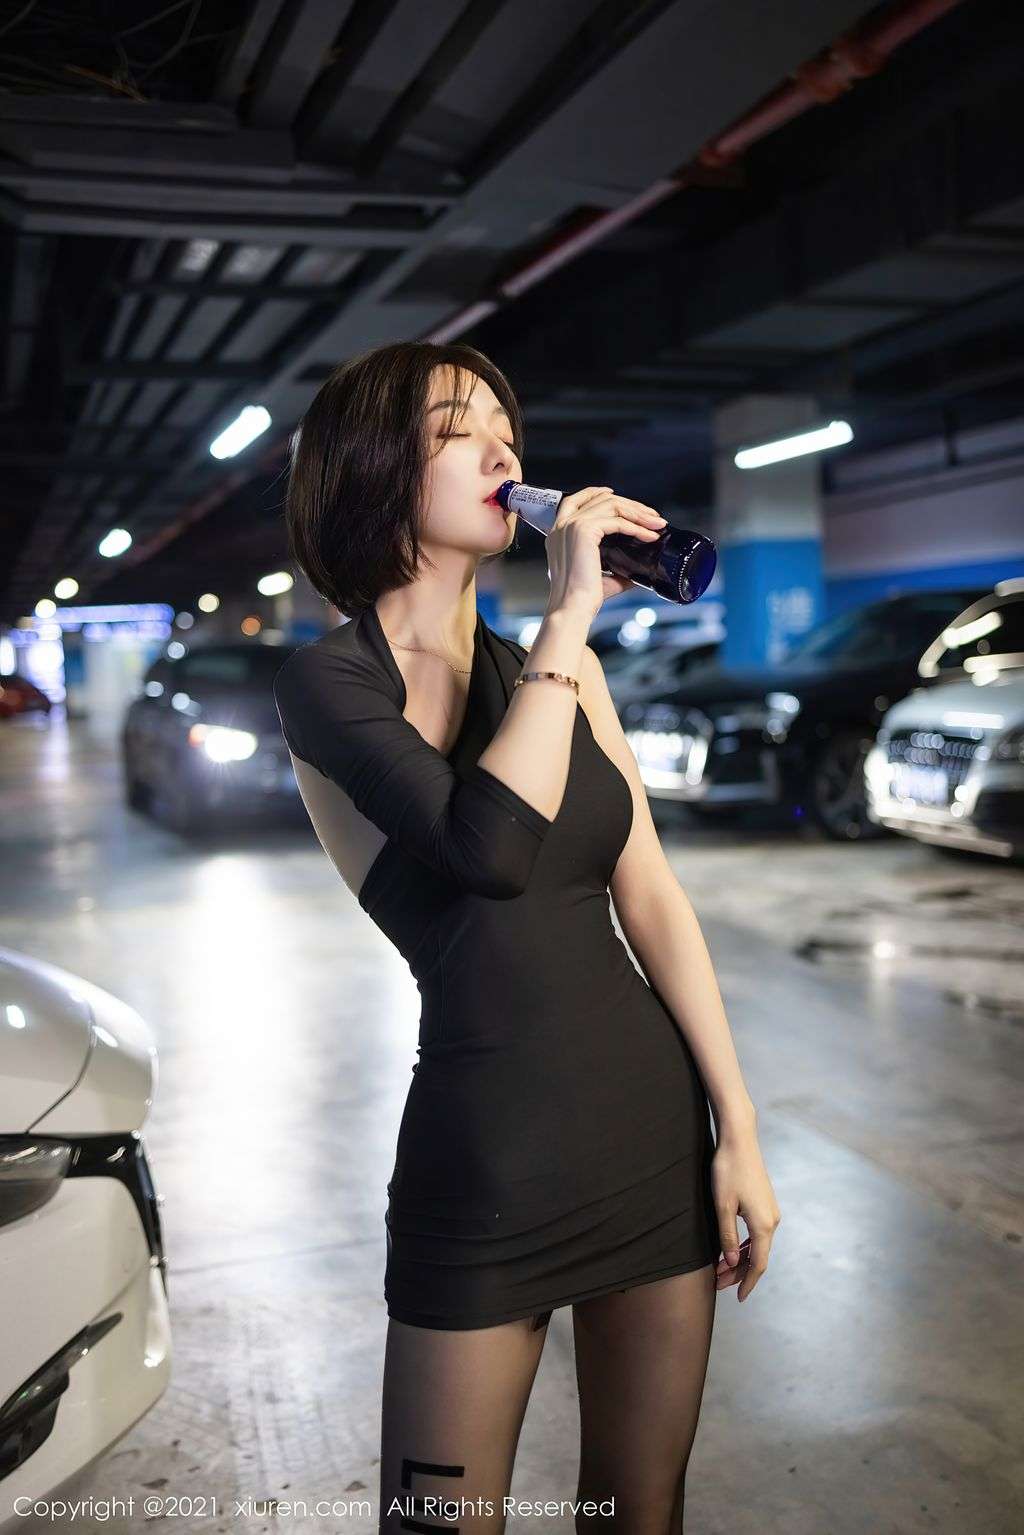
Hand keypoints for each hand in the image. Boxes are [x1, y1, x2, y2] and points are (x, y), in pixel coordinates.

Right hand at [545, 486, 666, 620]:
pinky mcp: (584, 530)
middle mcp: (562, 526)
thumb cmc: (583, 598)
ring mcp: (571, 525)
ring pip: (611, 505)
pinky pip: (617, 521)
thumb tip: (639, 570)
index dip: (595, 492)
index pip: (575, 500)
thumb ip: (617, 567)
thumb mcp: (602, 575)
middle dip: (629, 505)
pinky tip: (650, 536)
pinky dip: (637, 527)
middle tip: (652, 516)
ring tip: (657, 524)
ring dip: (638, 513)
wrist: (573, 609)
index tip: (615, 493)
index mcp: (559, 534)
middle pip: (599, 499)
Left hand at [711, 1123, 780, 1301]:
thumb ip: (727, 1236)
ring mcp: (771, 1212)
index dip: (747, 1283)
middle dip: (738, 1273)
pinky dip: (745, 1245)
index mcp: (763, 1225)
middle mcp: (772, 1221)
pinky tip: (731, 1249)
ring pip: (757, 1245)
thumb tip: (731, 1261)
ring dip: (740, 1259)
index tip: (738, 1299)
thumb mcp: (722, 1206)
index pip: (758, 1265)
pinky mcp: (765, 1204)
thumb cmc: (728, 1170)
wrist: (740, 1140)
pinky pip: (757, 1233)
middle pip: (758, 1257)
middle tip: (717, 1284)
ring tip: (719, 1269)